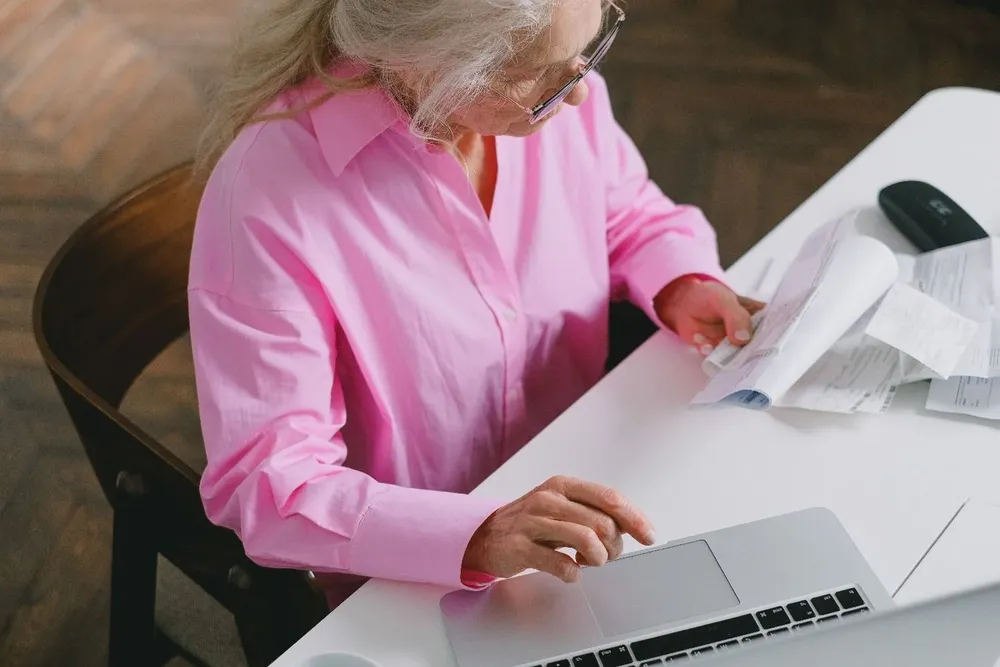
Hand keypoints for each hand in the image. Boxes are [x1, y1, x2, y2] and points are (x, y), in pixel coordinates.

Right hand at [462, 476, 655, 583]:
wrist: (485, 536)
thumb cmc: (531, 522)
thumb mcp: (562, 507)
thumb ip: (593, 511)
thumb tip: (631, 524)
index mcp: (563, 485)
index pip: (609, 497)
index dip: (634, 518)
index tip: (648, 536)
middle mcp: (548, 498)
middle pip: (601, 522)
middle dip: (613, 545)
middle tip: (607, 555)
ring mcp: (532, 522)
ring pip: (585, 539)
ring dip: (598, 558)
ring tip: (590, 562)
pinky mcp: (520, 547)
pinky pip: (559, 563)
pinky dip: (573, 573)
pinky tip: (571, 572)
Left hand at [654, 275, 764, 355]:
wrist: (682, 304)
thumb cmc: (707, 296)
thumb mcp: (723, 300)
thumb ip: (736, 317)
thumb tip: (744, 338)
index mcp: (759, 316)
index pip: (775, 329)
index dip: (777, 339)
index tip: (773, 346)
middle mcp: (750, 333)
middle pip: (760, 348)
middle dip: (752, 353)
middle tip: (741, 351)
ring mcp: (735, 345)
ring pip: (740, 357)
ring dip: (728, 355)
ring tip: (715, 344)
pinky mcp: (720, 353)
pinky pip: (721, 361)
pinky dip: (712, 355)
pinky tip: (703, 344)